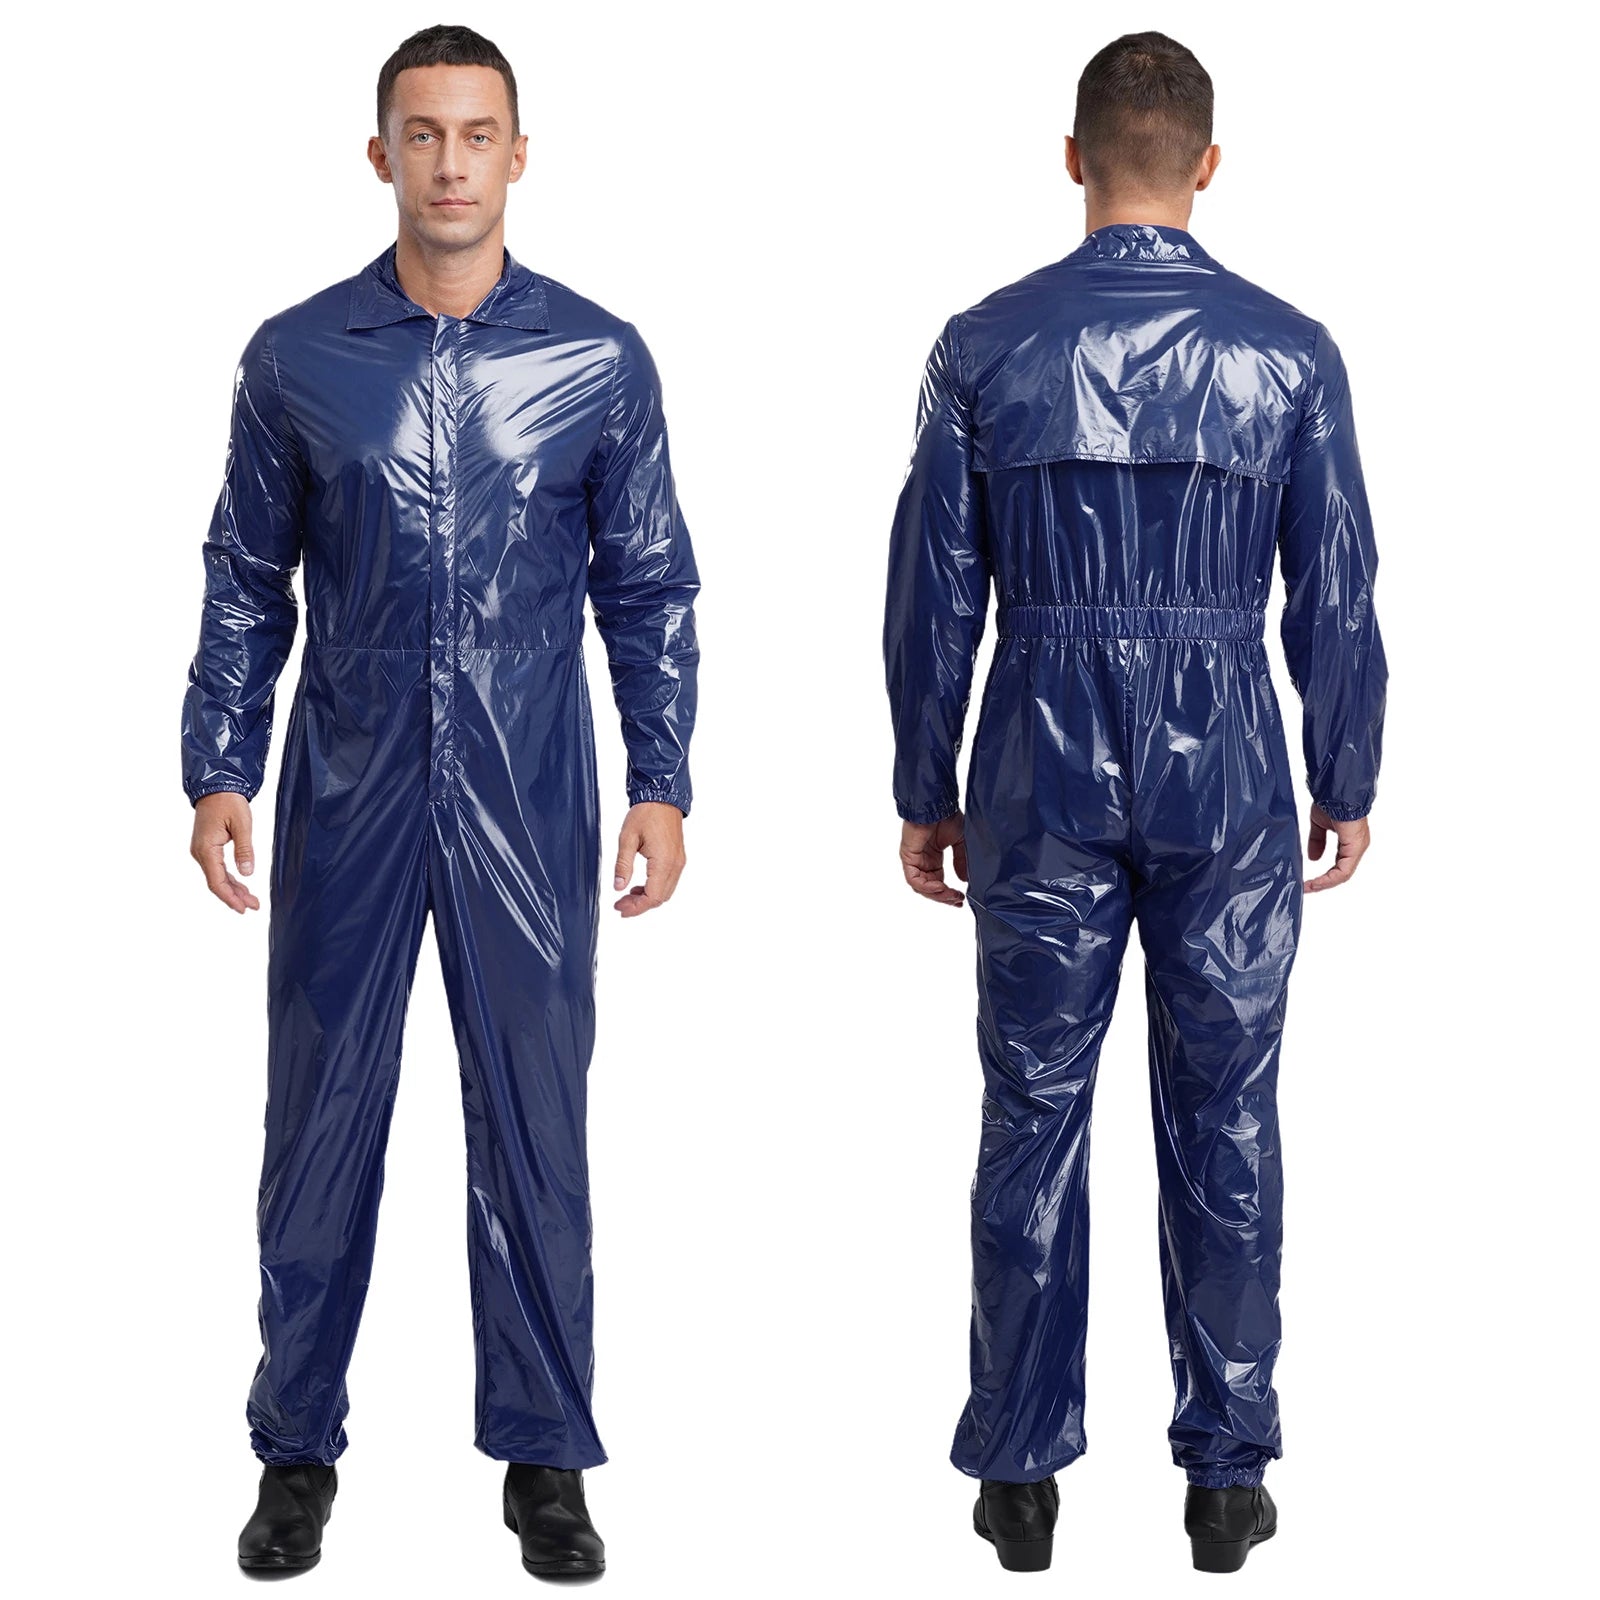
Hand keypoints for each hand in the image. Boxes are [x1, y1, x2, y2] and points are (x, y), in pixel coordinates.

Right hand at [191, 792, 259, 912]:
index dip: (229, 897)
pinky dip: (230, 879)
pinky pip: (217, 869)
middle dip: (234, 897)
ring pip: (217, 877)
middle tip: (253, 906)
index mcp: (206, 849)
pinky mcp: (207, 848)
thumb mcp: (242, 825)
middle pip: (216, 882)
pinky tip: (241, 886)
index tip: (243, 908)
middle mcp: (200, 853)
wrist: (216, 786)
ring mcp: (202, 851)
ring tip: (251, 900)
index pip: (216, 881)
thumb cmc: (229, 802)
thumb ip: (244, 850)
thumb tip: (247, 874)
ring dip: (233, 889)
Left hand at [612, 801, 685, 917]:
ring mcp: (679, 862)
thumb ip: (622, 864)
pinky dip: (654, 889)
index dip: (636, 907)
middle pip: (660, 898)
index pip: (652, 896)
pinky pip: (668, 882)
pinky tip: (639, 886)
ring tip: (627, 896)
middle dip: (640, 906)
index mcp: (663, 861)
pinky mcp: (678, 859)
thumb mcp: (627, 838)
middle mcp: (675, 865)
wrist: (662, 797)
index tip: (620, 908)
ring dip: (647, 898)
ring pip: (665, 892)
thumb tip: (618, 887)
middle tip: (620, 905)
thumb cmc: (646, 813)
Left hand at [899, 811, 967, 906]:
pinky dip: (927, 887)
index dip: (948, 894)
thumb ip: (961, 861)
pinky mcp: (908, 857)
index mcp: (932, 858)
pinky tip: (940, 887)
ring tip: (951, 896)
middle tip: (957, 901)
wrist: (938, 804)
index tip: (961, 899)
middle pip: (929, 888)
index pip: (937, 882)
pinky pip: (914, 879)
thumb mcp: (960, 842)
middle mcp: (922, 861)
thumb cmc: (946, 817)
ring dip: (937, 894)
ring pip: (921, 887)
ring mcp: (914, 860)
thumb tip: (963, 881)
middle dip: (944, 897)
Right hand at [1304, 803, 1369, 892]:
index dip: (1323, 876)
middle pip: (1341, 874)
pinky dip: (1328, 879)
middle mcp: (1356, 847)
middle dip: (1322, 883)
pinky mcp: (1355, 849)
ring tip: (1309, 888)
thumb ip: (1317, 841)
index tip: (1307, 882)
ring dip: (1324, 883)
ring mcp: (1357, 849)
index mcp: (1350, 842)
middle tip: (1306, 888)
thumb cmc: (1330, 802)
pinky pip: (1343, 871)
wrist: (1335, 792)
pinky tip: (1316, 882)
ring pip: (1342, 875)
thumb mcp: (1319, 825)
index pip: (1339, 866)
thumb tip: (1313, 858)